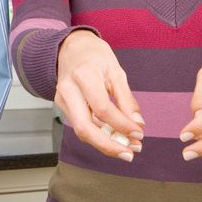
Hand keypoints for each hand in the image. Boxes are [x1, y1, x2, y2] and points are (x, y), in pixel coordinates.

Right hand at [55, 30, 143, 160]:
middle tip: (129, 154)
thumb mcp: (116, 71)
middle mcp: (68, 90)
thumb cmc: (96, 57)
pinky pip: (81, 126)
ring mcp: (62, 100)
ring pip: (81, 131)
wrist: (71, 48)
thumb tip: (138, 124)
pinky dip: (99, 135)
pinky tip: (114, 138)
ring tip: (126, 148)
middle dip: (108, 146)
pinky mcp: (62, 107)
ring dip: (105, 144)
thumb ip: (127, 99)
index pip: (103, 109)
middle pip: (85, 128)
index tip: (139, 133)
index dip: (122, 125)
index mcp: (84, 76)